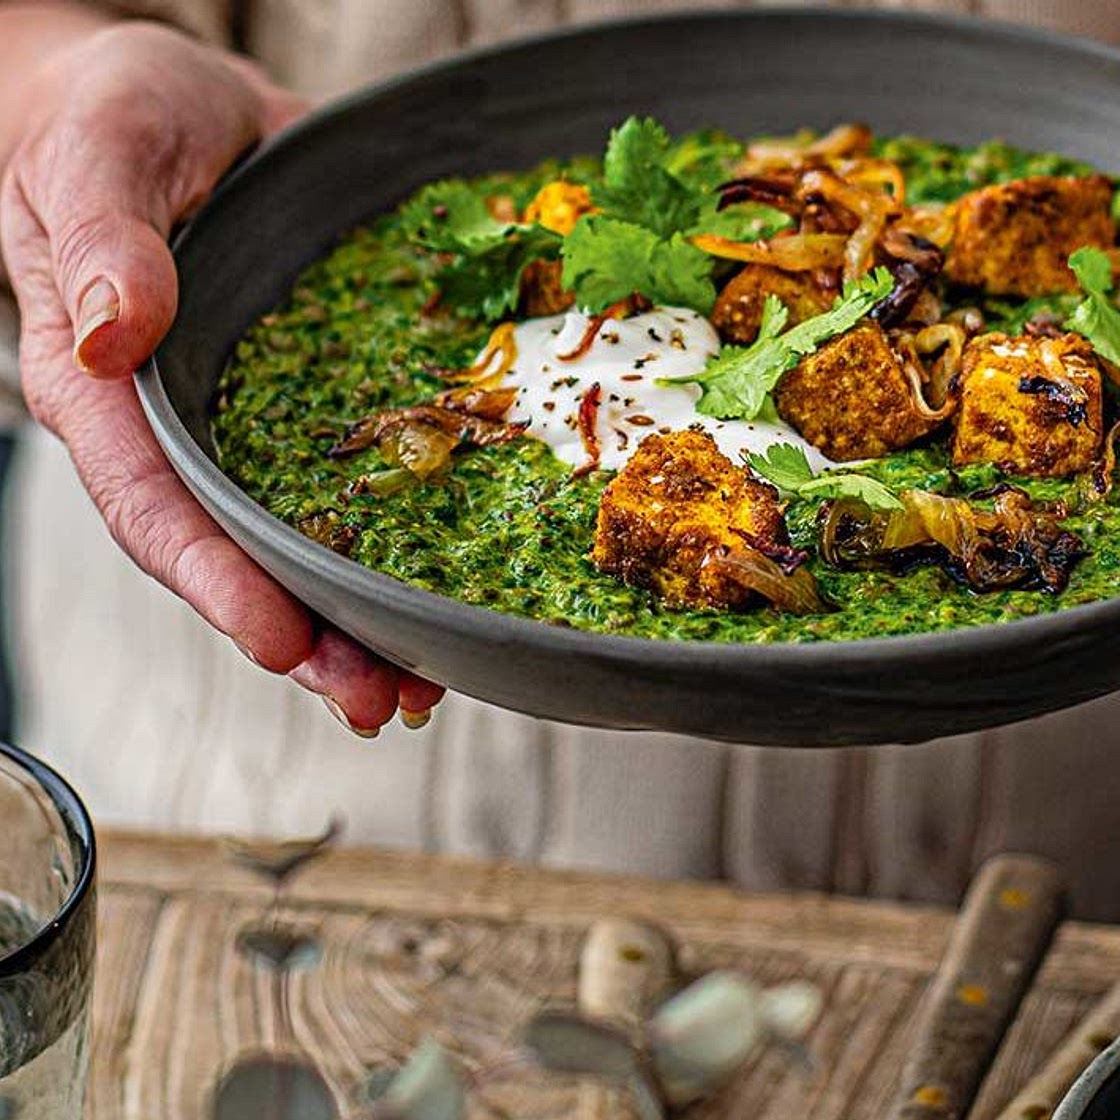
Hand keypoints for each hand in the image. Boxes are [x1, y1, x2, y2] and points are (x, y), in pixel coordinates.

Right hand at [0, 20, 443, 732]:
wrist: (181, 108)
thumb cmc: (113, 120)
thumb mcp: (98, 154)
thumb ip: (100, 239)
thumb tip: (113, 329)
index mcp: (110, 394)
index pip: (154, 508)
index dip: (215, 581)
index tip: (279, 639)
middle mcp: (181, 431)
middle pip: (235, 557)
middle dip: (306, 637)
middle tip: (376, 698)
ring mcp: (250, 424)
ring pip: (296, 543)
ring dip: (354, 621)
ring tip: (417, 683)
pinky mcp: (310, 403)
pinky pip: (348, 482)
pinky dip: (390, 542)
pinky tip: (437, 586)